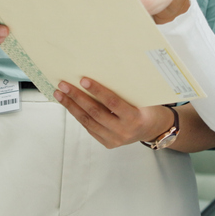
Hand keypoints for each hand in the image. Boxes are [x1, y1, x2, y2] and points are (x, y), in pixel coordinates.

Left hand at [53, 77, 175, 148]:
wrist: (153, 129)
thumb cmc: (148, 108)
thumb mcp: (142, 98)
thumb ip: (124, 91)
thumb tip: (101, 72)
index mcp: (134, 118)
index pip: (112, 103)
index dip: (97, 91)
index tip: (83, 79)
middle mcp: (123, 131)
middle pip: (95, 112)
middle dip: (77, 97)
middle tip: (64, 85)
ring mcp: (114, 139)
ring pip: (88, 121)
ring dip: (72, 106)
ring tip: (60, 94)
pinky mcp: (107, 143)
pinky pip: (89, 127)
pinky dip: (78, 115)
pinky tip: (69, 104)